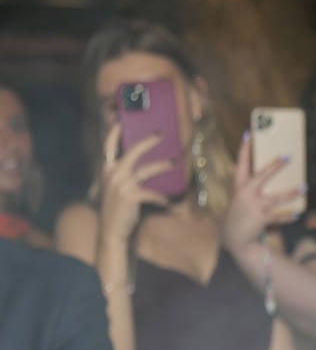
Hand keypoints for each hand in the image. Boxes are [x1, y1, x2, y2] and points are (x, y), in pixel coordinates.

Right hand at [97, 123, 172, 244]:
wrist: (112, 230)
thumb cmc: (118, 207)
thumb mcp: (116, 187)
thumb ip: (124, 174)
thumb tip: (144, 162)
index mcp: (106, 169)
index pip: (108, 145)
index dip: (114, 131)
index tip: (121, 119)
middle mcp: (111, 173)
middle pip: (132, 151)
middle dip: (148, 141)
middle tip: (161, 134)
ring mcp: (120, 184)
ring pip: (147, 170)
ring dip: (163, 165)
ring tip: (174, 162)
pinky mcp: (130, 196)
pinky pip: (153, 193)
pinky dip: (162, 197)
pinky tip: (168, 202)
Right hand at [222, 133, 304, 254]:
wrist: (234, 237)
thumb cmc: (241, 214)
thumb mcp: (243, 198)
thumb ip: (255, 188)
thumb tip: (276, 178)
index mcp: (239, 186)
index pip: (241, 163)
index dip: (245, 149)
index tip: (249, 134)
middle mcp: (246, 193)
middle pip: (262, 175)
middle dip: (275, 166)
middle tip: (288, 156)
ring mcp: (254, 206)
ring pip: (277, 198)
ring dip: (292, 193)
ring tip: (304, 187)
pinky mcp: (261, 218)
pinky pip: (279, 217)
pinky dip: (288, 216)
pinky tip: (298, 214)